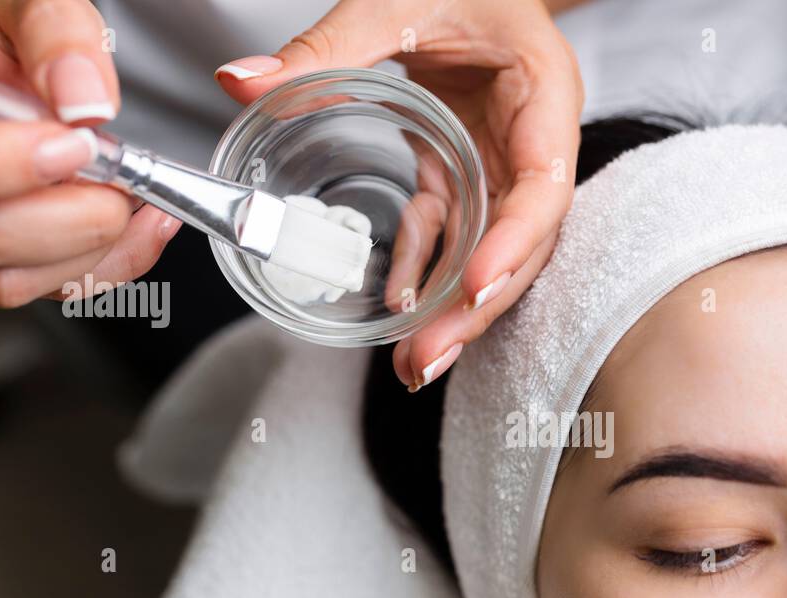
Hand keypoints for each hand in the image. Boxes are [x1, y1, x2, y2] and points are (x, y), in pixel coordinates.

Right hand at [0, 0, 179, 308]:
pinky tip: (137, 220)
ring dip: (95, 244)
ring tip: (129, 191)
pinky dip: (114, 263)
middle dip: (74, 213)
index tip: (76, 144)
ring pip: (11, 280)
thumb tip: (84, 99)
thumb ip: (57, 32)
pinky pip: (49, 291)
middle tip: (116, 172)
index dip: (4, 165)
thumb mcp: (19, 7)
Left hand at [215, 0, 582, 388]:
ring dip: (452, 312)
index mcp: (543, 97)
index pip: (543, 187)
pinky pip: (454, 237)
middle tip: (427, 359)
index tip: (473, 286)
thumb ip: (326, 44)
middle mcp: (534, 146)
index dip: (513, 243)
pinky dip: (425, 275)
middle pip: (521, 245)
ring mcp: (503, 170)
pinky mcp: (469, 178)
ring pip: (490, 255)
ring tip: (413, 363)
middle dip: (476, 308)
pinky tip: (395, 311)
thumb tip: (242, 82)